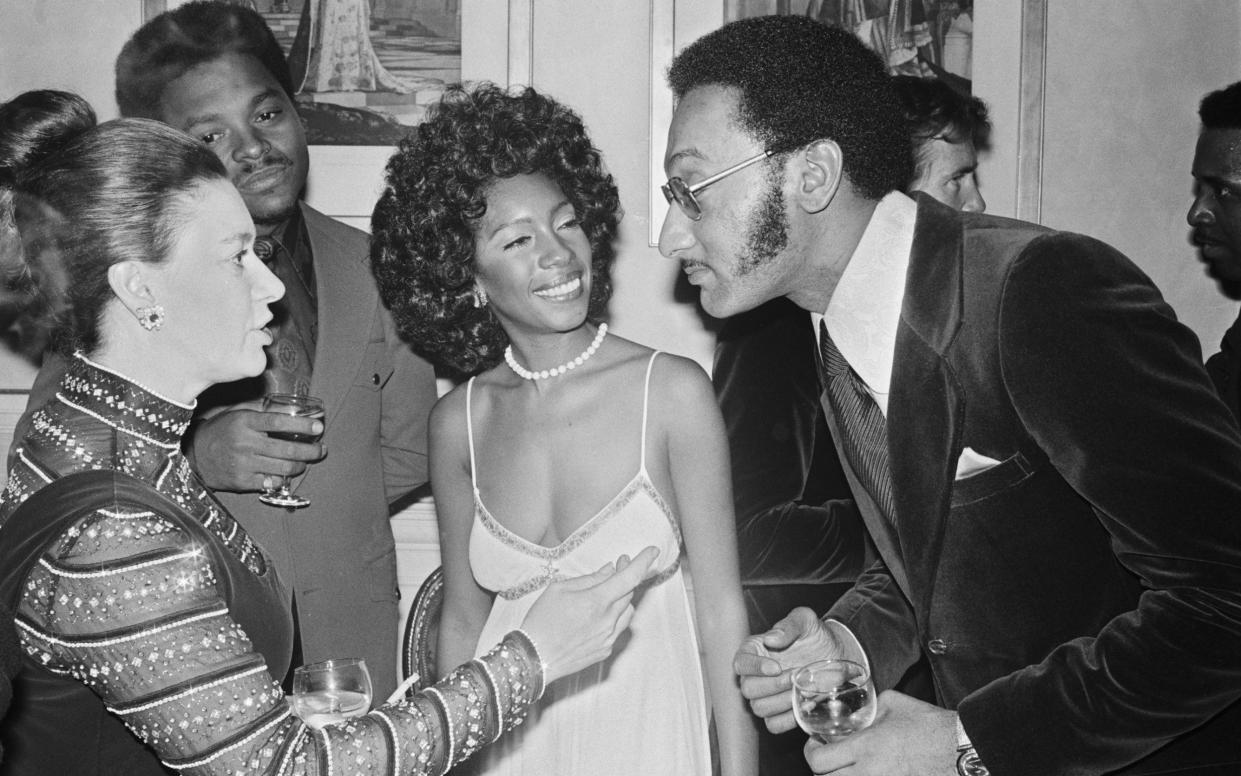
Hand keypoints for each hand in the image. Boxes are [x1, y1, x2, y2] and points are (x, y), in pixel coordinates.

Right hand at [188, 408, 325, 492]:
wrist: (193, 456)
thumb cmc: (220, 431)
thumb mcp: (236, 413)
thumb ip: (262, 408)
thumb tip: (291, 407)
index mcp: (244, 423)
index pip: (279, 422)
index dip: (302, 425)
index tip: (319, 427)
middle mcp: (245, 444)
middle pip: (287, 449)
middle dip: (311, 451)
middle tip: (321, 449)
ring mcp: (244, 465)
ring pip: (284, 468)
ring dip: (301, 465)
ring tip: (306, 461)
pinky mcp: (242, 482)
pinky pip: (272, 483)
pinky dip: (284, 479)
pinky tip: (287, 473)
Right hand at [521, 546, 658, 683]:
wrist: (533, 659)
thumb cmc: (541, 621)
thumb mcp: (559, 589)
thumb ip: (589, 579)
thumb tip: (610, 569)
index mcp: (596, 602)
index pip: (630, 577)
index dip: (643, 561)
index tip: (652, 551)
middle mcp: (607, 621)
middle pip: (629, 592)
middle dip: (626, 575)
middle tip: (618, 565)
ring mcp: (608, 638)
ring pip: (627, 611)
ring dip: (622, 597)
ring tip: (607, 591)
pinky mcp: (605, 651)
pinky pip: (618, 629)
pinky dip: (614, 616)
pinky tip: (598, 614)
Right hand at [733, 606, 840, 732]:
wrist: (836, 655)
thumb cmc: (816, 635)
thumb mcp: (806, 620)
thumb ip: (789, 625)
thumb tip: (771, 638)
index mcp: (755, 650)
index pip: (740, 662)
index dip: (754, 667)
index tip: (776, 667)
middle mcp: (756, 675)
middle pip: (748, 688)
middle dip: (773, 685)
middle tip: (796, 677)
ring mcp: (766, 696)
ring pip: (759, 708)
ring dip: (782, 702)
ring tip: (803, 690)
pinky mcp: (780, 713)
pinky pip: (773, 725)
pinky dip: (788, 719)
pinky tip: (804, 705)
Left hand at [802, 691, 956, 775]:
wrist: (961, 750)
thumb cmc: (931, 725)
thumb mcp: (894, 703)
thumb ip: (870, 708)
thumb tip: (858, 713)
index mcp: (866, 747)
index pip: (819, 762)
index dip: (811, 753)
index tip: (815, 744)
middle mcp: (869, 773)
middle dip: (823, 769)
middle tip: (826, 758)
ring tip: (846, 766)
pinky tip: (866, 772)